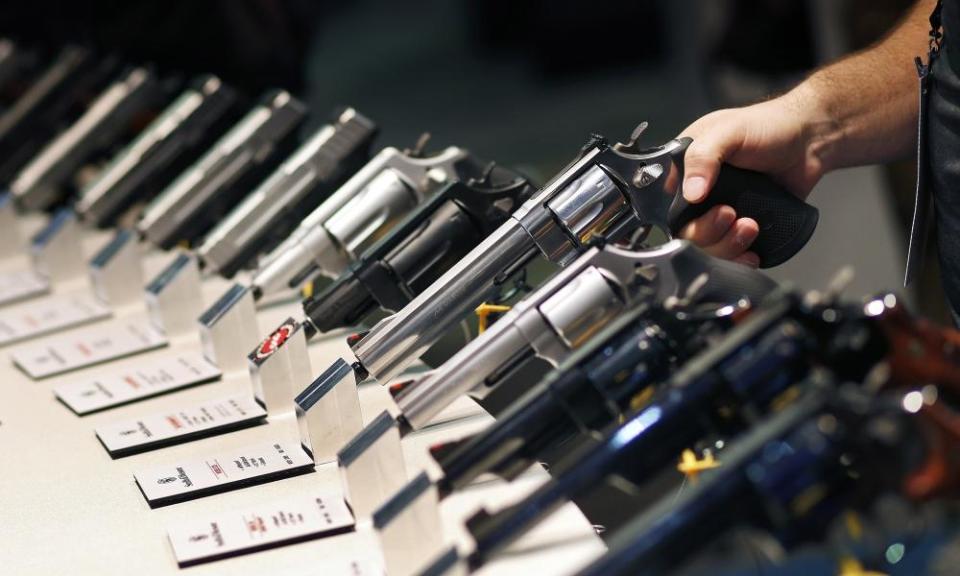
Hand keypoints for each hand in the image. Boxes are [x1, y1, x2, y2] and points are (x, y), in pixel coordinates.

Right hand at [678, 94, 827, 266]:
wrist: (810, 141)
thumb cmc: (768, 126)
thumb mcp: (728, 131)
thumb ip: (703, 157)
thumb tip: (691, 193)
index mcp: (687, 170)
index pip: (671, 206)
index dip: (686, 217)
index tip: (717, 209)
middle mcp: (701, 194)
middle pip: (689, 232)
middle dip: (711, 232)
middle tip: (733, 216)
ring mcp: (722, 211)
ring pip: (709, 246)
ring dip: (728, 245)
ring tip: (750, 227)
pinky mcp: (743, 225)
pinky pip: (732, 252)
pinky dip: (739, 258)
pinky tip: (751, 252)